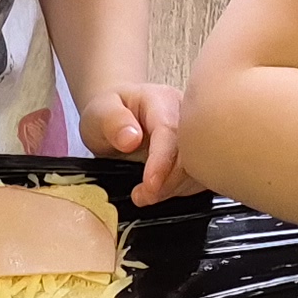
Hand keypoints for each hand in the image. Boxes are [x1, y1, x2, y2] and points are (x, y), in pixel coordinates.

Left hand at [79, 81, 187, 206]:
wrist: (115, 119)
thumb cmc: (108, 113)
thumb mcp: (99, 112)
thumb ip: (112, 121)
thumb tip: (131, 139)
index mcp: (162, 101)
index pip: (170, 131)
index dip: (162, 161)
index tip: (150, 185)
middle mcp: (186, 115)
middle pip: (191, 152)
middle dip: (170, 181)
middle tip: (145, 196)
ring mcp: (195, 135)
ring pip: (199, 167)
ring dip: (175, 188)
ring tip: (146, 195)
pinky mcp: (198, 154)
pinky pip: (199, 176)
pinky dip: (181, 190)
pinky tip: (160, 191)